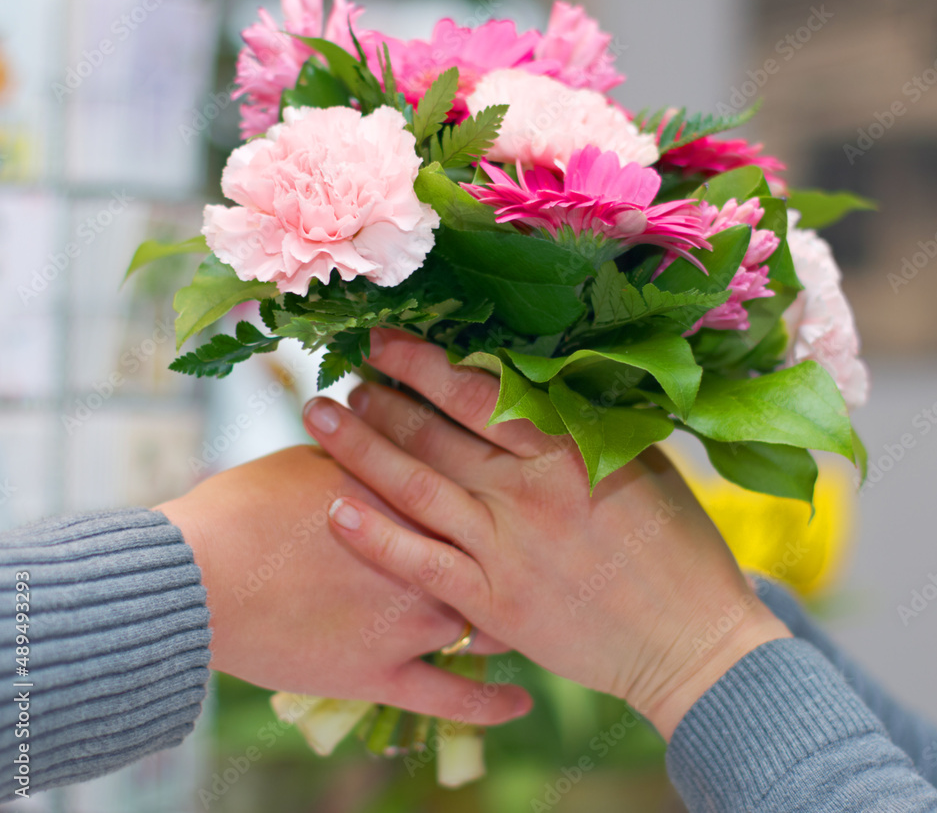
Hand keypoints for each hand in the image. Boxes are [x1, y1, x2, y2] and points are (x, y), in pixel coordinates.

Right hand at [157, 445, 530, 724]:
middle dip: (516, 557)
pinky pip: (453, 699)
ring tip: (524, 619)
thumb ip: (367, 456)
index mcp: (413, 499)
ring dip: (507, 621)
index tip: (518, 493)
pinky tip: (520, 703)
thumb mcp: (316, 460)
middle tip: (535, 556)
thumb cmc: (246, 506)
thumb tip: (386, 437)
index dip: (502, 492)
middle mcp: (427, 560)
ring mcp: (410, 623)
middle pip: (498, 559)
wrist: (195, 574)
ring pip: (487, 626)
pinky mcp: (381, 674)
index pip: (480, 492)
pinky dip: (491, 706)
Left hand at [303, 329, 790, 739]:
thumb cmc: (677, 548)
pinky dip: (375, 537)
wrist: (691, 643)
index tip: (386, 342)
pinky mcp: (494, 603)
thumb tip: (538, 383)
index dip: (423, 364)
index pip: (478, 393)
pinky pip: (421, 564)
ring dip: (362, 449)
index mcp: (570, 450)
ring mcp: (506, 550)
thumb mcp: (642, 466)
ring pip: (417, 488)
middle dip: (382, 398)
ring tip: (321, 417)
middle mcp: (528, 493)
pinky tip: (334, 510)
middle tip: (346, 374)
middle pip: (434, 434)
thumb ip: (586, 427)